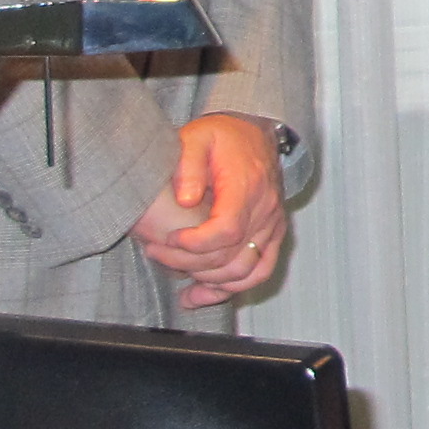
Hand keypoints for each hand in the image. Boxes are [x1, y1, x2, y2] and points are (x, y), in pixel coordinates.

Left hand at [134, 112, 286, 307]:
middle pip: (232, 257)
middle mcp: (265, 210)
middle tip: (156, 253)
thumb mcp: (197, 138)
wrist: (255, 133)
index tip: (168, 240)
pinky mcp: (272, 236)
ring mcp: (272, 226)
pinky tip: (201, 295)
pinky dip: (231, 289)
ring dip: (210, 283)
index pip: (227, 230)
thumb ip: (187, 165)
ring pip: (246, 272)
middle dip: (189, 264)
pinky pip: (260, 272)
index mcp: (246, 187)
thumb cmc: (224, 137)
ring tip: (176, 277)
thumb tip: (185, 200)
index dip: (195, 244)